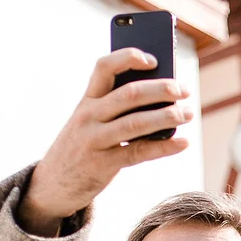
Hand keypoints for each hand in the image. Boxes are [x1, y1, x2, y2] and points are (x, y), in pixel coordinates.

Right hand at [18, 49, 192, 235]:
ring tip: (187, 114)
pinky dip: (164, 147)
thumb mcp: (90, 121)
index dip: (129, 58)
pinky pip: (138, 152)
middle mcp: (89, 116)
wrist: (53, 182)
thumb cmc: (83, 145)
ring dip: (167, 116)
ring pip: (136, 123)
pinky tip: (183, 142)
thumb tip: (163, 99)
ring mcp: (95, 140)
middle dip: (160, 89)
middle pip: (128, 94)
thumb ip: (117, 109)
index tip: (153, 59)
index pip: (104, 67)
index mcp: (87, 100)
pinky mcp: (103, 164)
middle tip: (184, 90)